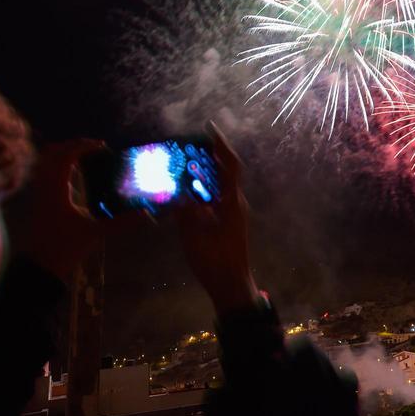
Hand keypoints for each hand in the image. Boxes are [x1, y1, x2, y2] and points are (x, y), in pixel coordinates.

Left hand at [11, 138, 106, 282]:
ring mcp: (39, 193)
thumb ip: (120, 223)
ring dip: (65, 154)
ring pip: (47, 162)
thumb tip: (146, 215)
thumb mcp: (95, 234)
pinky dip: (59, 167)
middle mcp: (44, 186)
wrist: (40, 266)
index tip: (102, 146)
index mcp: (56, 190)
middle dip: (73, 145)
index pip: (66, 156)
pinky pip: (46, 173)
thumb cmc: (64, 248)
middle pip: (53, 153)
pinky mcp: (38, 201)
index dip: (83, 146)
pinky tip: (75, 176)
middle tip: (94, 148)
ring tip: (85, 157)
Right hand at [176, 123, 260, 315]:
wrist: (230, 286)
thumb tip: (179, 190)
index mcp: (232, 203)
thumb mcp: (194, 236)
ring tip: (183, 164)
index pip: (230, 166)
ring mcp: (233, 213)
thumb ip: (186, 211)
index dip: (221, 146)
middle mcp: (235, 204)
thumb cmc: (215, 262)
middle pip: (224, 172)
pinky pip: (215, 198)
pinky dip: (202, 189)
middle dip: (208, 156)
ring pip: (219, 185)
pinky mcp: (228, 222)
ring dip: (204, 173)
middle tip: (187, 145)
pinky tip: (186, 191)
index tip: (209, 129)